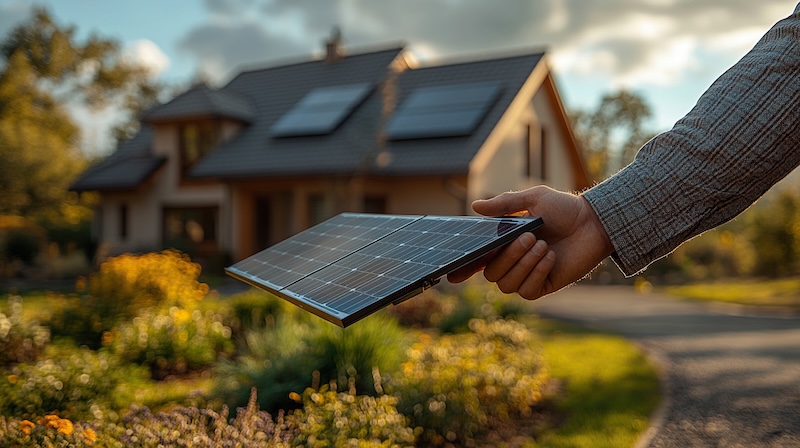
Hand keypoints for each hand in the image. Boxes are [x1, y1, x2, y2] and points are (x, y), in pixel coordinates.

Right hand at [447, 185, 613, 299]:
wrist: (593, 223)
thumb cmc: (564, 209)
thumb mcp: (533, 199)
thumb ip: (504, 204)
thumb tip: (475, 207)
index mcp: (504, 243)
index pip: (477, 261)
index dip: (462, 269)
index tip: (451, 275)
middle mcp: (512, 262)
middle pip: (490, 273)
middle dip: (508, 256)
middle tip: (530, 237)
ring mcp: (527, 276)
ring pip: (506, 284)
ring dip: (524, 264)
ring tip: (544, 246)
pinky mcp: (543, 286)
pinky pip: (527, 291)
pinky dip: (536, 273)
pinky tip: (550, 258)